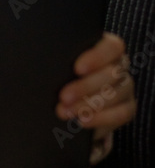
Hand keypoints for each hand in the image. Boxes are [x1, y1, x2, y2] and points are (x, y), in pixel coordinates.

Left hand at [56, 32, 135, 163]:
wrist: (64, 103)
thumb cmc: (57, 77)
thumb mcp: (56, 66)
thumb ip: (56, 60)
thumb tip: (41, 59)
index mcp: (104, 48)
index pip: (112, 46)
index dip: (97, 57)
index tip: (77, 69)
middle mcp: (119, 66)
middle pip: (113, 73)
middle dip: (86, 87)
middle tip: (63, 97)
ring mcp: (125, 87)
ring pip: (117, 93)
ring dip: (90, 104)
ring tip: (65, 112)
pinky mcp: (127, 107)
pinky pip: (122, 113)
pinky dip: (102, 118)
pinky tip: (83, 121)